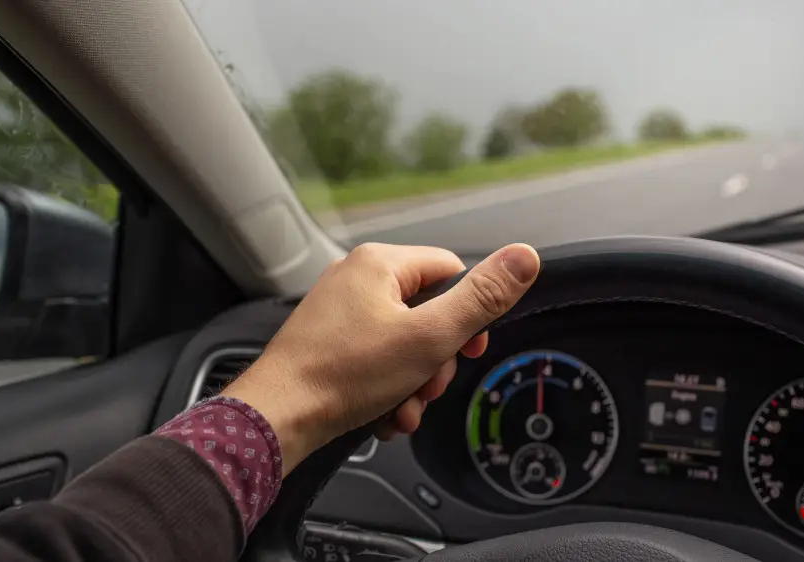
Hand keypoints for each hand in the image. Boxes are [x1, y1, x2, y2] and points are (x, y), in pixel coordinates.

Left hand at [222, 242, 539, 474]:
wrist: (278, 418)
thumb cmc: (346, 374)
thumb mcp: (429, 337)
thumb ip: (481, 299)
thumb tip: (526, 256)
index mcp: (380, 263)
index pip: (451, 272)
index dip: (469, 315)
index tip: (468, 351)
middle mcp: (356, 278)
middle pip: (428, 312)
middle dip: (436, 360)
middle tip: (427, 387)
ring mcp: (338, 312)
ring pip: (403, 343)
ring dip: (413, 383)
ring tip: (401, 409)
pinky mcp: (327, 343)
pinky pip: (375, 359)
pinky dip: (386, 388)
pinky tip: (383, 415)